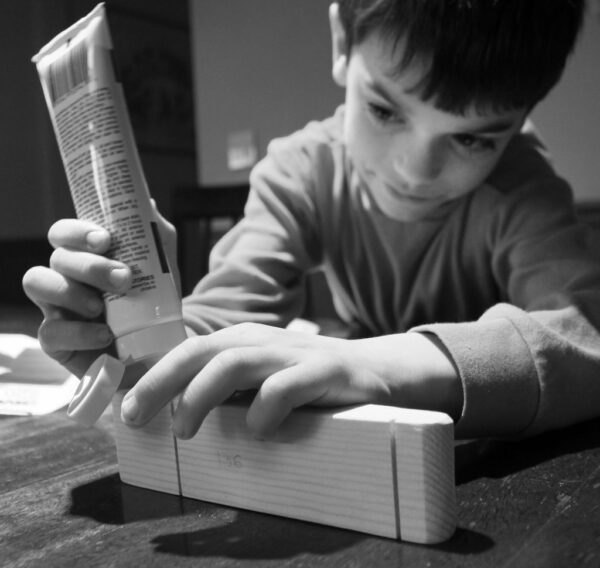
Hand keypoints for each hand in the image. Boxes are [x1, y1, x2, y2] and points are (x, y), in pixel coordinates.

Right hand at [22, 203, 177, 377]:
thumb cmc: (152, 303)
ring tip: (102, 307)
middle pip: (57, 257)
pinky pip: (50, 332)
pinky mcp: (57, 342)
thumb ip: (155, 236)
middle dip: (89, 265)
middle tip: (123, 278)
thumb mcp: (161, 267)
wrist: (158, 349)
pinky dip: (79, 332)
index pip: (64, 233)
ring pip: (37, 283)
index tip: (105, 240)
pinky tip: (105, 335)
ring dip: (71, 291)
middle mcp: (65, 278)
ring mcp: (56, 308)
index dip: (77, 231)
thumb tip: (146, 203)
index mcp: (85, 256)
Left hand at [120, 323, 461, 439]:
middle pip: (204, 351)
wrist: (379, 370)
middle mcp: (266, 340)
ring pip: (237, 362)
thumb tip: (176, 412)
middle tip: (137, 418)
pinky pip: (287, 385)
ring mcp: (296, 353)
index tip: (125, 408)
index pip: (190, 349)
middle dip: (162, 381)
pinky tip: (258, 431)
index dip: (153, 375)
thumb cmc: (311, 380)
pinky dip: (264, 409)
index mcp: (246, 340)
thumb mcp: (266, 378)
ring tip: (185, 430)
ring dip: (202, 395)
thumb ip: (230, 388)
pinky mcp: (327, 371)